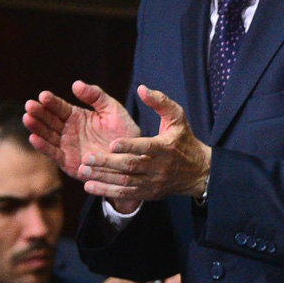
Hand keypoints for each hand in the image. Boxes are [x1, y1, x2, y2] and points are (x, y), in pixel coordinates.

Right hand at [23, 82, 139, 181]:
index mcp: (77, 116)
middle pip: (49, 119)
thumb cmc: (124, 133)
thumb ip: (96, 96)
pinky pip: (53, 153)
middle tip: (30, 105)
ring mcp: (66, 145)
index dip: (51, 101)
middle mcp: (68, 130)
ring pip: (47, 135)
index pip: (60, 107)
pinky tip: (34, 137)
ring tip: (27, 118)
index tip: (43, 95)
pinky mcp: (67, 161)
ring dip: (37, 127)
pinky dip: (43, 146)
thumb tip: (75, 84)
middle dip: (39, 112)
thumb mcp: (113, 110)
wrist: (132, 158)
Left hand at [67, 86, 211, 208]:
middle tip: (87, 157)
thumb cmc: (184, 141)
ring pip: (125, 181)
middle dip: (108, 162)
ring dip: (103, 177)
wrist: (200, 172)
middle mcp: (160, 166)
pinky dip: (107, 191)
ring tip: (83, 170)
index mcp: (166, 147)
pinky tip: (89, 186)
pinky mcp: (149, 193)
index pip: (147, 147)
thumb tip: (141, 88)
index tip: (112, 143)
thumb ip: (160, 102)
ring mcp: (154, 182)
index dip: (130, 146)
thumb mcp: (178, 119)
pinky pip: (126, 194)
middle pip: (132, 166)